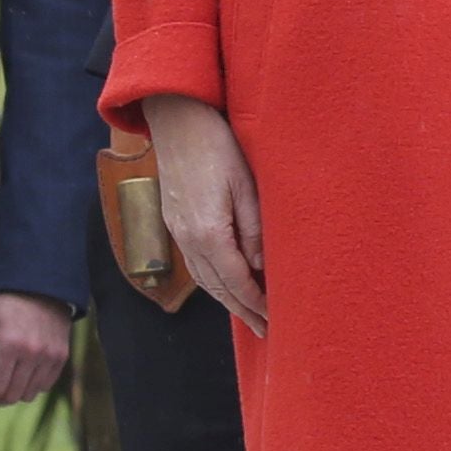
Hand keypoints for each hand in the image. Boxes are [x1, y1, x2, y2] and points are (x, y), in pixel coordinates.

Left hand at [0, 288, 73, 404]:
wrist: (37, 282)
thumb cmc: (1, 302)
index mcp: (10, 344)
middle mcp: (34, 352)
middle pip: (11, 395)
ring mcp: (51, 355)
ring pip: (28, 394)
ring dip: (12, 394)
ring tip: (2, 382)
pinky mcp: (62, 355)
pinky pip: (45, 385)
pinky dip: (31, 386)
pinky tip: (20, 374)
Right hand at [138, 96, 265, 329]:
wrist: (176, 119)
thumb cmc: (217, 145)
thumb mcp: (246, 184)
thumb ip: (254, 229)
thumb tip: (260, 266)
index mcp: (208, 233)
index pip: (237, 281)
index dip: (257, 303)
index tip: (276, 320)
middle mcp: (188, 239)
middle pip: (218, 288)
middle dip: (243, 311)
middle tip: (265, 331)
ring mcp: (177, 232)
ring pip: (204, 280)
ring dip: (227, 301)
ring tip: (249, 315)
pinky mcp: (175, 222)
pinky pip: (196, 264)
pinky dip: (213, 282)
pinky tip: (225, 284)